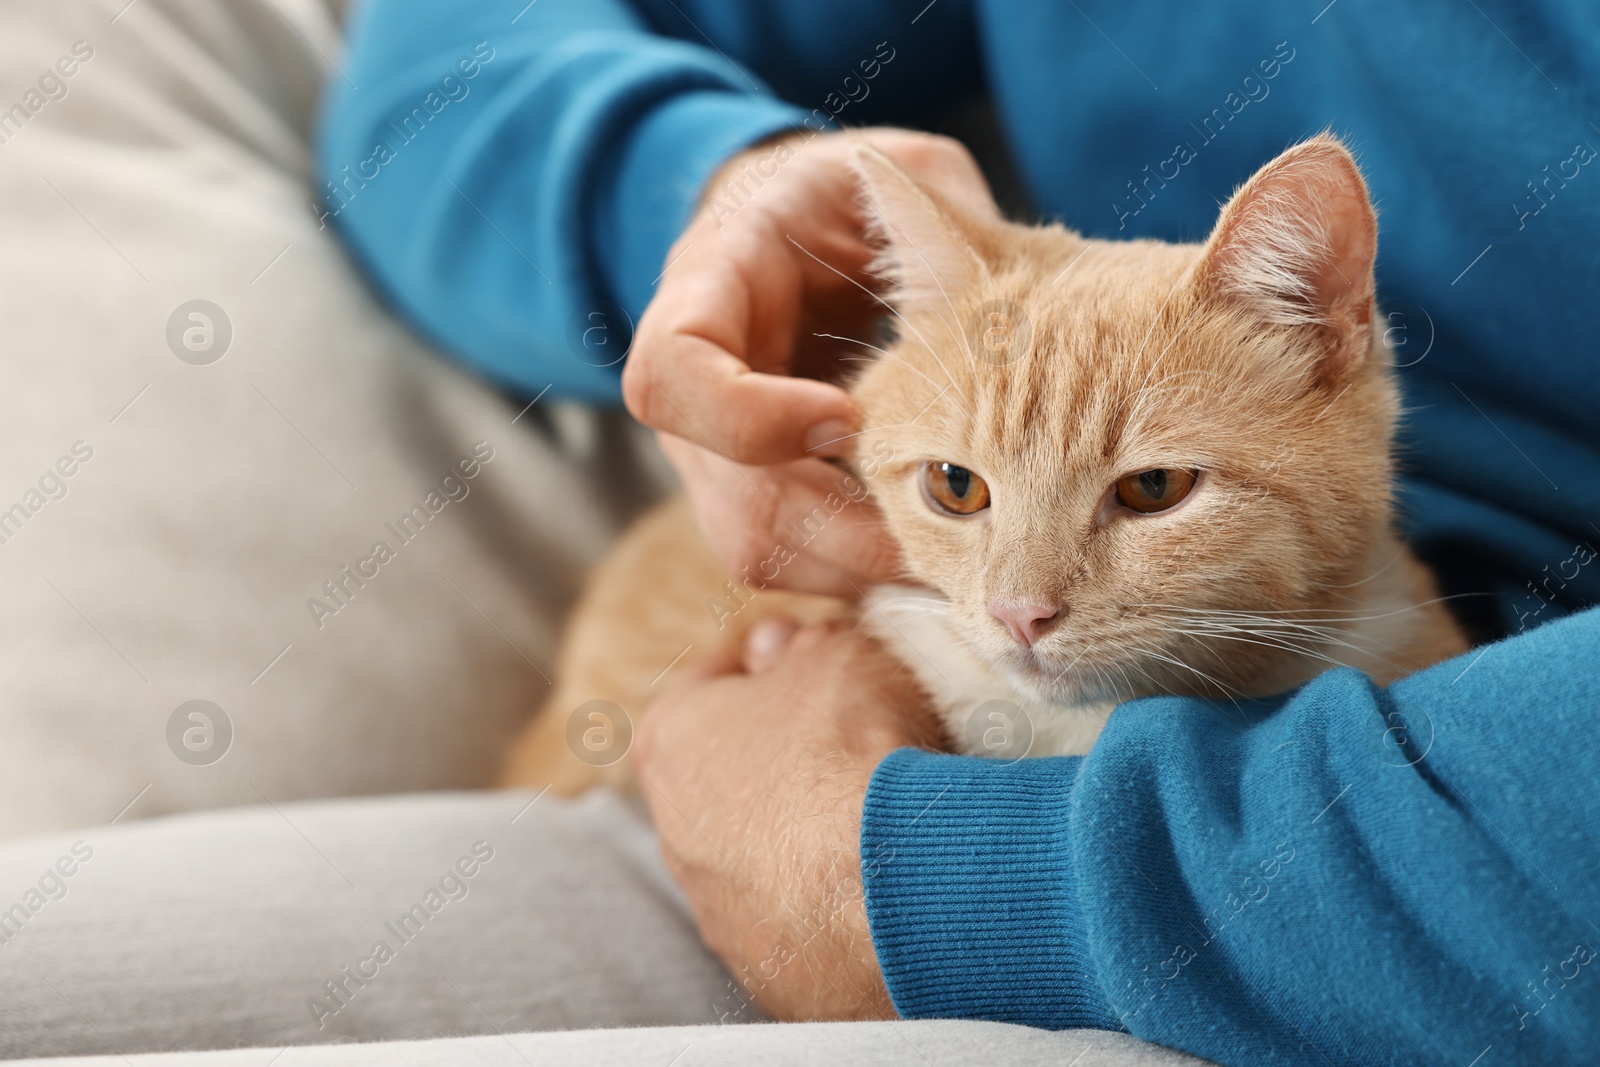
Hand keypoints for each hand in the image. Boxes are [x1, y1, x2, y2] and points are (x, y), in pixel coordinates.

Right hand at [622, 128, 994, 596]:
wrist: (784, 243)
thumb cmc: (832, 202)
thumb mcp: (882, 173)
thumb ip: (932, 205)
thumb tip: (988, 280)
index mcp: (704, 295)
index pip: (671, 376)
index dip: (747, 418)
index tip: (847, 416)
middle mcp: (691, 394)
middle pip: (732, 498)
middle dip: (845, 524)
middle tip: (952, 529)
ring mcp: (710, 457)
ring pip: (758, 548)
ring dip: (861, 562)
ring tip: (956, 554)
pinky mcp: (747, 500)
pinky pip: (789, 563)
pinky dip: (861, 572)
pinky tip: (931, 554)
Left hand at [633, 617, 946, 1020]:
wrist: (893, 881)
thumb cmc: (851, 749)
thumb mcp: (837, 654)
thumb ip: (803, 643)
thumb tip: (789, 647)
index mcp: (671, 739)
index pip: (715, 676)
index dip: (773, 656)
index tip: (813, 652)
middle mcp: (675, 831)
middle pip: (733, 767)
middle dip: (787, 744)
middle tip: (853, 727)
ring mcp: (720, 909)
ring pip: (764, 848)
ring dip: (809, 826)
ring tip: (879, 805)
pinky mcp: (772, 968)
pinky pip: (804, 912)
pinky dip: (836, 891)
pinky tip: (887, 869)